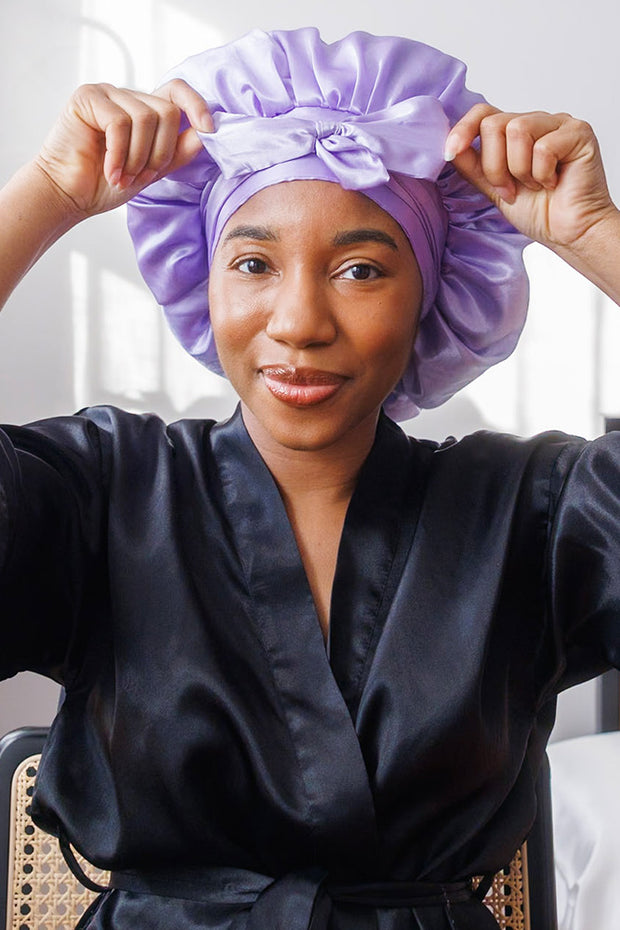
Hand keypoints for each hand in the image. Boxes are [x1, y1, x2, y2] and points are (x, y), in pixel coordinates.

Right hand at [34, 80, 212, 219]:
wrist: (69, 195)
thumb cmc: (105, 184)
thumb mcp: (151, 171)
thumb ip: (177, 153)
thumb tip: (204, 135)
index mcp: (145, 110)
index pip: (177, 92)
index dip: (197, 106)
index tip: (210, 130)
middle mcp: (128, 97)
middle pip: (168, 111)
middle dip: (160, 152)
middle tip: (141, 175)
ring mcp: (107, 93)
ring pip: (146, 118)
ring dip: (138, 157)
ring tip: (123, 176)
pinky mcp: (87, 97)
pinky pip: (120, 122)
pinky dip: (119, 154)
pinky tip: (110, 172)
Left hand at [445, 104, 616, 251]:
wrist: (568, 233)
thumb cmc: (540, 212)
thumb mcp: (494, 188)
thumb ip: (473, 166)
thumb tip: (450, 148)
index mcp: (515, 133)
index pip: (483, 112)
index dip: (463, 129)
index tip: (450, 152)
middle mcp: (536, 122)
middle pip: (494, 124)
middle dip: (494, 165)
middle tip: (510, 189)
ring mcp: (558, 124)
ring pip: (517, 130)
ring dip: (519, 170)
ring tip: (534, 186)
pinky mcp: (578, 133)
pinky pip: (544, 146)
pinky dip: (543, 173)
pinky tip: (553, 183)